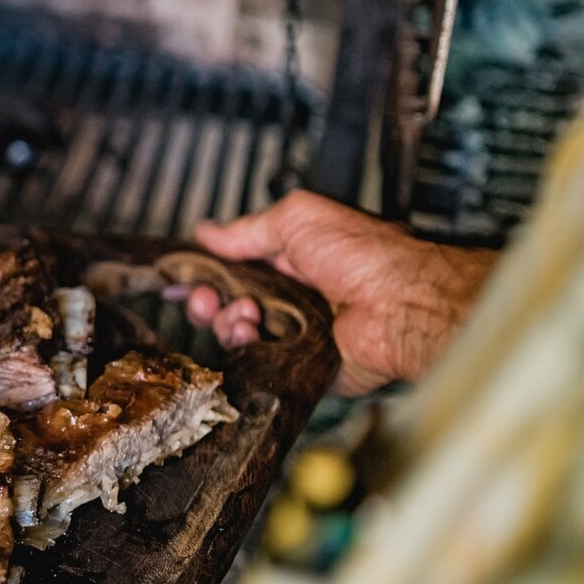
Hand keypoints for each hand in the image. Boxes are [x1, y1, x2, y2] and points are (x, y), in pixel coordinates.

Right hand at [184, 191, 496, 394]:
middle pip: (228, 303)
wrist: (402, 303)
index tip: (180, 276)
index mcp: (293, 260)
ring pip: (238, 333)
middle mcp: (293, 297)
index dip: (205, 272)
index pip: (235, 267)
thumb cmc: (367, 255)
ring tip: (241, 312)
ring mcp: (296, 332)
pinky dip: (247, 346)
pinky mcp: (301, 365)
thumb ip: (248, 229)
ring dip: (227, 320)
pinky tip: (252, 332)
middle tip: (201, 296)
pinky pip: (257, 360)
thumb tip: (208, 231)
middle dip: (207, 299)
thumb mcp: (298, 218)